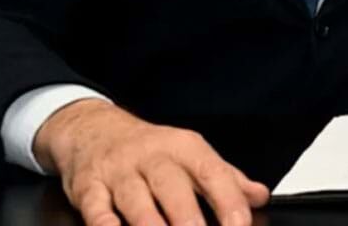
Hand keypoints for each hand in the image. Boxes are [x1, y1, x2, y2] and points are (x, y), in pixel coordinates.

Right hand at [34, 99, 268, 225]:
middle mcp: (152, 157)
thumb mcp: (190, 155)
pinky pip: (96, 208)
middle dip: (187, 217)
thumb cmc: (149, 150)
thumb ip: (225, 178)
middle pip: (172, 187)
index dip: (228, 200)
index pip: (211, 172)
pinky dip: (105, 224)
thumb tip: (259, 196)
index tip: (239, 223)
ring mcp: (119, 172)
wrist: (93, 130)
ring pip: (135, 200)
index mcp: (184, 148)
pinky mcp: (89, 187)